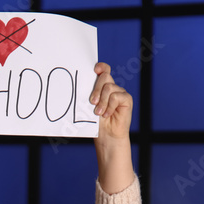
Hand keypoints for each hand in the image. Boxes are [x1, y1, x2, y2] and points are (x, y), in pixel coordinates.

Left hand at [89, 63, 135, 192]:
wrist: (106, 136)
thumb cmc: (95, 123)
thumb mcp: (88, 107)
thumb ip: (87, 95)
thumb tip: (77, 86)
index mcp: (101, 87)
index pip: (103, 70)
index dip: (101, 67)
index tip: (95, 69)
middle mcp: (111, 87)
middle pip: (105, 77)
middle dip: (96, 88)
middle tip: (92, 102)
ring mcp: (119, 93)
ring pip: (109, 87)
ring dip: (102, 101)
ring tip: (98, 113)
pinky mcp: (126, 99)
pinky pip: (116, 97)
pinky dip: (109, 106)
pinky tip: (107, 115)